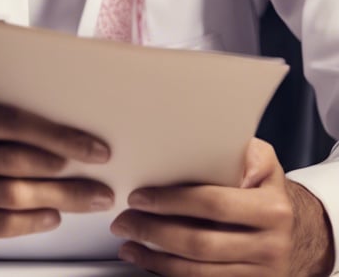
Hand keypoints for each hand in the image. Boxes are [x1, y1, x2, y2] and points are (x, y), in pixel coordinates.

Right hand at [0, 100, 113, 253]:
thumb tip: (54, 133)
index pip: (12, 121)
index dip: (56, 132)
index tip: (91, 143)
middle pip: (19, 158)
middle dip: (69, 166)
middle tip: (102, 172)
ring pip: (15, 193)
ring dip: (62, 196)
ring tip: (92, 198)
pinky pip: (0, 224)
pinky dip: (32, 221)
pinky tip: (54, 216)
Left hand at [110, 137, 333, 275]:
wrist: (296, 234)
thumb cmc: (266, 190)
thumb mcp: (266, 163)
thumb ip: (250, 154)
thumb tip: (233, 162)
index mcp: (272, 210)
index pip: (213, 204)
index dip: (172, 202)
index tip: (140, 197)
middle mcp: (270, 246)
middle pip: (200, 243)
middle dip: (154, 232)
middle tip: (124, 219)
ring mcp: (261, 274)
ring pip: (198, 271)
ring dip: (155, 258)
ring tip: (127, 242)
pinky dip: (169, 273)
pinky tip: (147, 261)